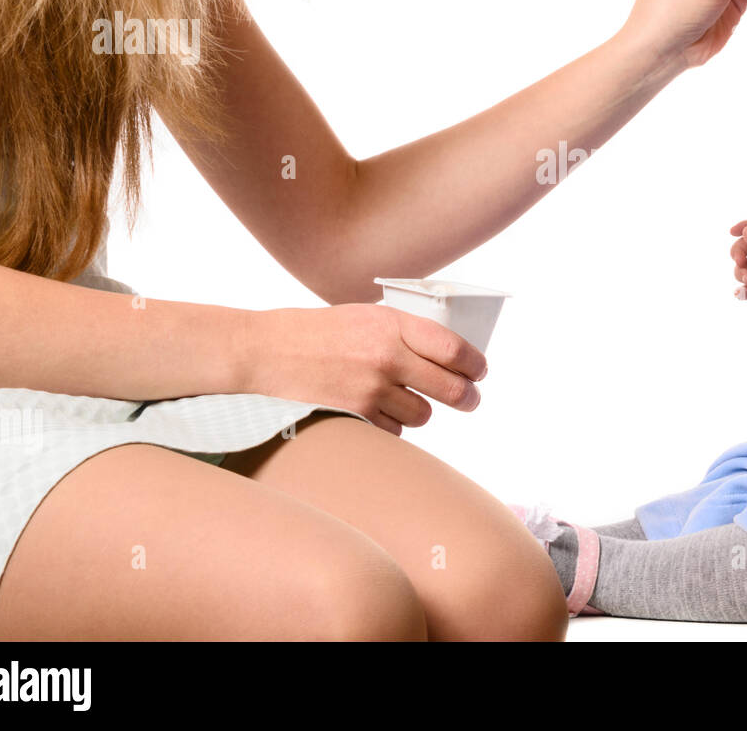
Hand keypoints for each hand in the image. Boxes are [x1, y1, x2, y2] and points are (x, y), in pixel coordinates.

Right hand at [243, 304, 487, 435]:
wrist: (267, 350)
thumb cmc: (317, 331)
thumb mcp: (365, 316)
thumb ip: (403, 333)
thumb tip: (445, 354)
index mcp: (393, 324)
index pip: (453, 348)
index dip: (474, 364)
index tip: (480, 372)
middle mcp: (388, 355)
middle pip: (450, 387)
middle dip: (467, 397)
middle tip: (470, 399)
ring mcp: (372, 387)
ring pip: (424, 414)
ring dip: (422, 410)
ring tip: (406, 399)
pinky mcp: (357, 413)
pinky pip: (395, 429)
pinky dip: (393, 424)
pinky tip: (378, 410)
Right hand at [730, 219, 746, 310]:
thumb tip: (746, 230)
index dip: (744, 226)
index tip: (732, 232)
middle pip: (742, 249)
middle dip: (737, 255)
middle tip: (740, 262)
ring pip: (742, 270)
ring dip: (740, 274)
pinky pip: (746, 290)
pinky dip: (741, 292)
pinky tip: (740, 293)